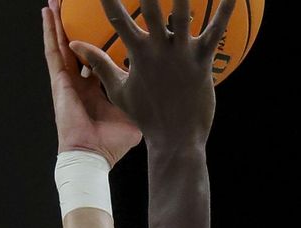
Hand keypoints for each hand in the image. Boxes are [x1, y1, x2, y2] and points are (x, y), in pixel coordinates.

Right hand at [42, 0, 141, 165]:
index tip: (111, 25)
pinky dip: (49, 30)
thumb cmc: (113, 142)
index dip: (103, 42)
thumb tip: (165, 89)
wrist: (94, 155)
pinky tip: (47, 12)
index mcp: (100, 89)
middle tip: (79, 4)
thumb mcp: (134, 116)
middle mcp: (84, 81)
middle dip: (79, 24)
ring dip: (61, 19)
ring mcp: (70, 79)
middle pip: (81, 45)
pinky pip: (53, 50)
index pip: (102, 59)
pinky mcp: (60, 80)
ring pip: (64, 41)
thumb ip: (144, 100)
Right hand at [68, 0, 235, 149]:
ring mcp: (181, 55)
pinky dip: (224, 11)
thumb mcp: (119, 91)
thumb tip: (76, 45)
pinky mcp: (203, 62)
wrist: (175, 140)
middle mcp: (158, 49)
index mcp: (137, 53)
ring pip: (182, 13)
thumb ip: (100, 64)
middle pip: (148, 6)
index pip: (115, 15)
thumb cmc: (148, 118)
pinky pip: (216, 32)